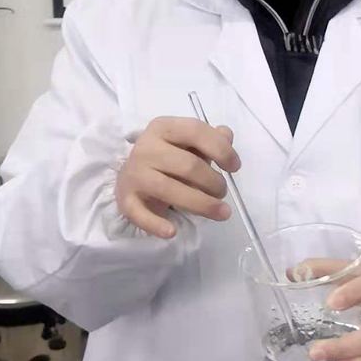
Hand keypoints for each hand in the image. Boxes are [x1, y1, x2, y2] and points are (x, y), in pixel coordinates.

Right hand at [115, 117, 240, 238]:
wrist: (132, 177)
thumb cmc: (169, 159)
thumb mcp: (189, 144)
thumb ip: (210, 139)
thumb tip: (226, 134)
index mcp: (163, 128)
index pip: (195, 131)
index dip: (221, 149)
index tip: (235, 167)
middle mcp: (145, 147)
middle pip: (188, 165)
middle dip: (213, 182)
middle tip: (222, 192)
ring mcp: (134, 174)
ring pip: (169, 190)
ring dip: (201, 204)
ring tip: (221, 212)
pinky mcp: (126, 199)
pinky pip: (140, 214)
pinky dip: (156, 224)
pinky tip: (172, 232)